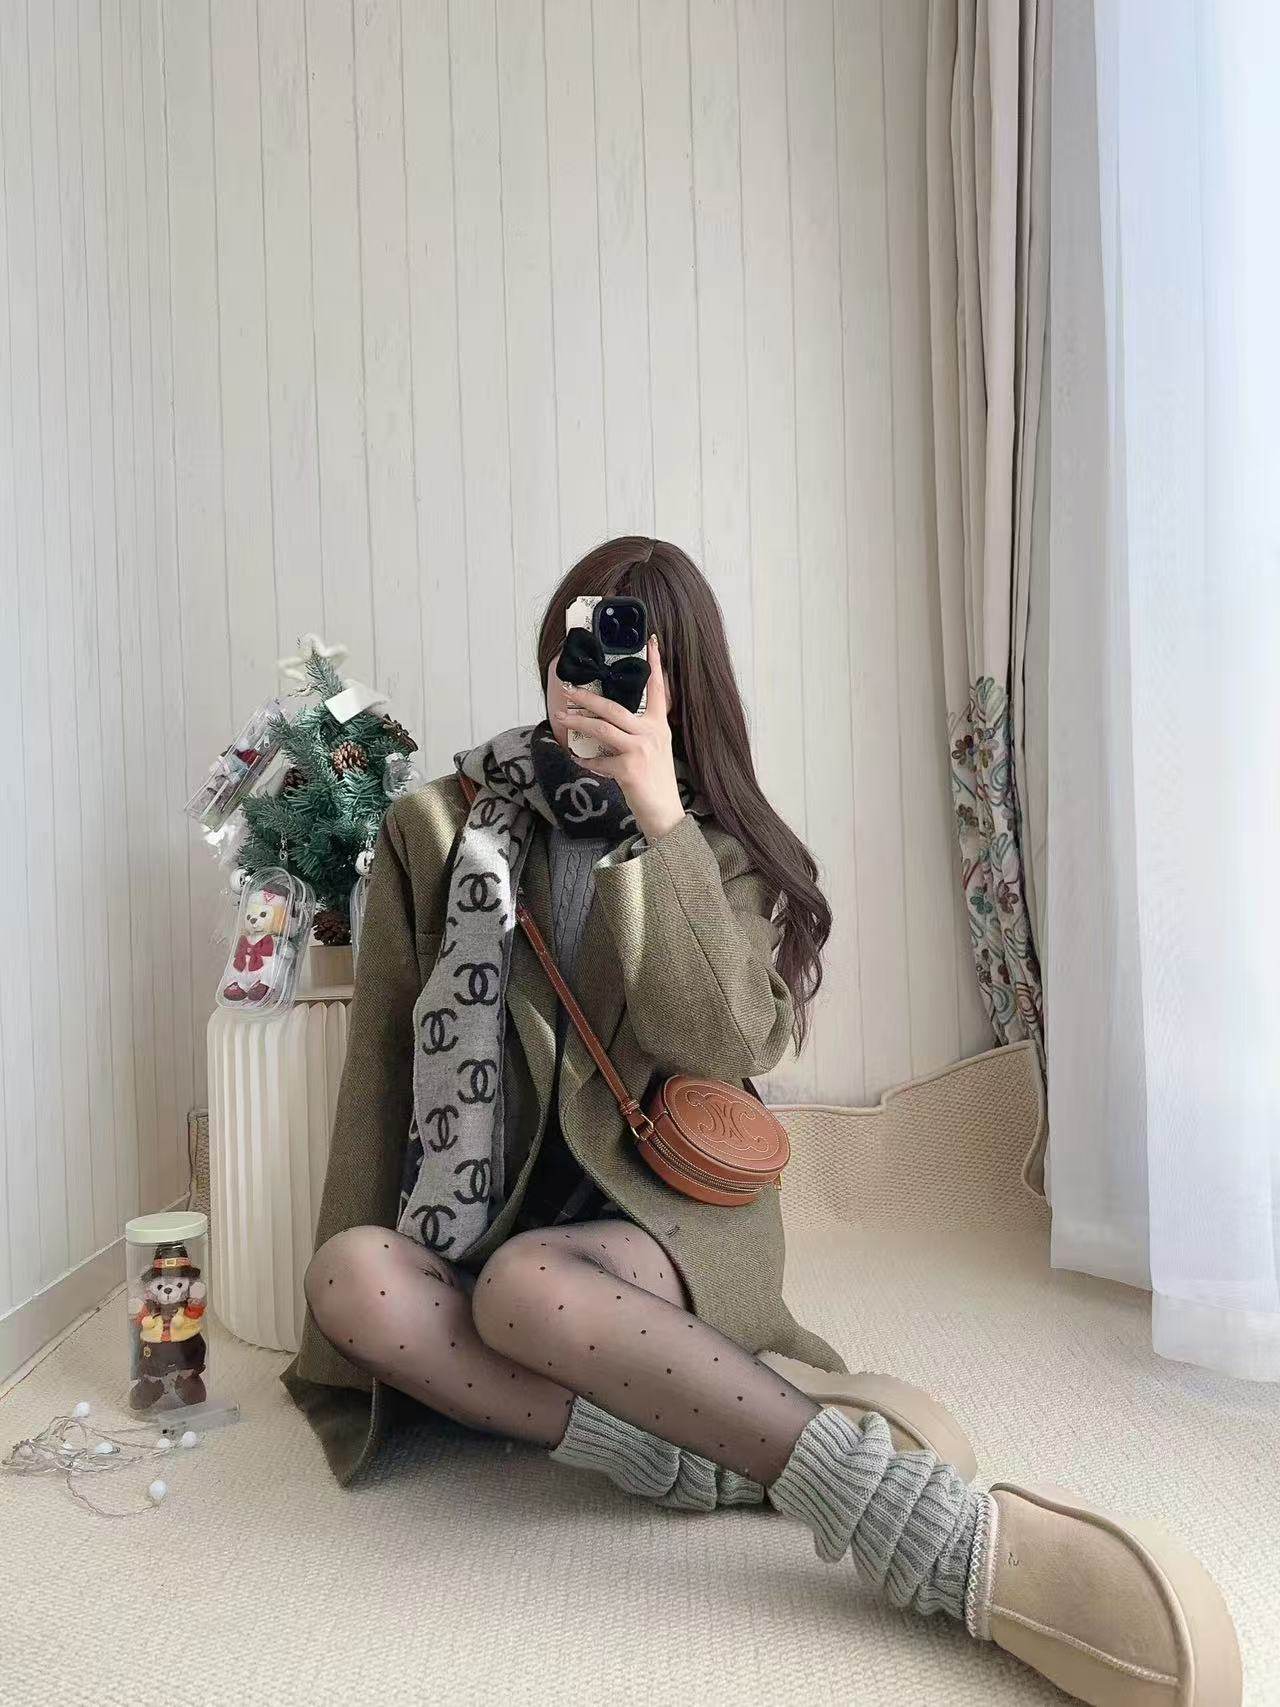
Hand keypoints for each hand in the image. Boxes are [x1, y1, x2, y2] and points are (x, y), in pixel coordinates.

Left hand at [562, 635, 685, 842]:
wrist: (664, 812)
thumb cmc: (655, 781)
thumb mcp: (654, 750)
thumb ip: (637, 732)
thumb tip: (608, 720)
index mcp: (659, 726)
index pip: (659, 689)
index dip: (655, 664)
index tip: (652, 642)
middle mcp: (652, 734)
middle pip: (614, 707)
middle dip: (587, 698)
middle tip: (568, 690)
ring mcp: (640, 751)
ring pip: (602, 728)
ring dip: (577, 722)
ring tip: (561, 717)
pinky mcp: (628, 769)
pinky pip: (598, 760)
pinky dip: (585, 760)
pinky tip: (578, 758)